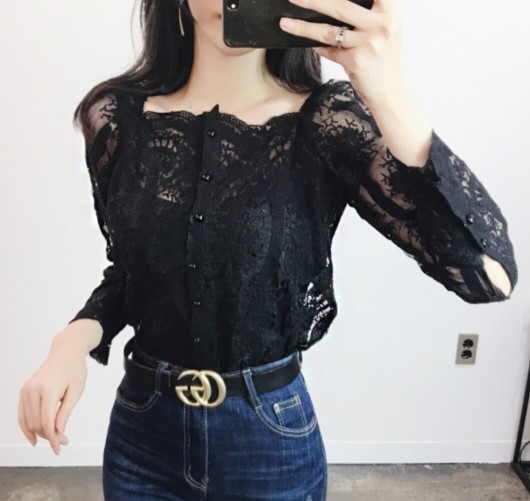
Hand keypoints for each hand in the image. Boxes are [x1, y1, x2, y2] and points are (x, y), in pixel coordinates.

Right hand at [18, 337, 87, 454]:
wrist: (65, 353)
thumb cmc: (75, 370)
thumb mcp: (76, 391)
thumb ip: (65, 412)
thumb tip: (58, 432)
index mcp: (48, 389)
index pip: (46, 421)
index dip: (52, 438)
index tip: (59, 448)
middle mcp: (32, 390)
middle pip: (36, 423)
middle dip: (49, 436)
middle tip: (64, 441)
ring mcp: (25, 390)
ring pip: (28, 421)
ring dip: (39, 433)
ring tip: (55, 438)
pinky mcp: (23, 391)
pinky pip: (22, 414)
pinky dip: (27, 427)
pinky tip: (34, 438)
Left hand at [279, 0, 404, 105]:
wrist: (388, 92)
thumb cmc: (381, 58)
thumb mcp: (382, 29)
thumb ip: (364, 13)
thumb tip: (324, 5)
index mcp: (390, 10)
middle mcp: (383, 23)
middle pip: (340, 5)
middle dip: (311, 0)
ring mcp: (369, 42)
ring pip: (328, 30)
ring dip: (303, 27)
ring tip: (285, 22)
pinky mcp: (356, 61)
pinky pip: (329, 50)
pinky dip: (318, 47)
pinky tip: (308, 44)